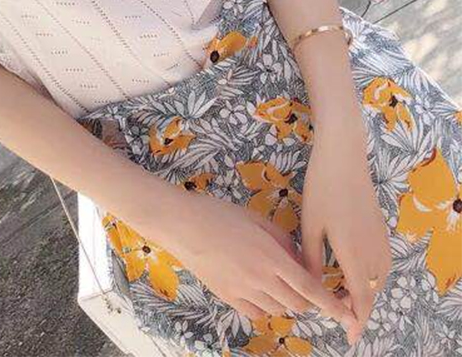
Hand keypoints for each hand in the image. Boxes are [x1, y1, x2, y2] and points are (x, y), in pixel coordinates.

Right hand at [161, 189, 355, 334]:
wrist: (181, 224)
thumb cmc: (218, 213)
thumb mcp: (256, 218)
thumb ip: (282, 240)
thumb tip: (298, 258)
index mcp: (271, 256)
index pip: (311, 288)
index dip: (333, 305)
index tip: (350, 316)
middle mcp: (261, 278)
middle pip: (298, 303)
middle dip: (307, 298)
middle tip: (300, 281)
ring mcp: (243, 291)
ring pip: (278, 310)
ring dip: (285, 300)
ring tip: (274, 279)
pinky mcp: (228, 297)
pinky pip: (256, 313)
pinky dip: (264, 306)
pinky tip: (257, 289)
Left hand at [300, 123, 392, 344]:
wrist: (344, 158)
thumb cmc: (322, 190)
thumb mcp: (311, 227)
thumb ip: (313, 261)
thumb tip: (313, 287)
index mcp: (355, 256)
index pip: (359, 301)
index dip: (354, 321)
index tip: (347, 338)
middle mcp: (374, 254)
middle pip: (370, 293)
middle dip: (356, 308)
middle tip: (336, 316)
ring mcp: (381, 242)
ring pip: (376, 280)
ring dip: (362, 292)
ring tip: (339, 296)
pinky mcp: (381, 232)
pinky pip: (378, 265)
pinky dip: (367, 276)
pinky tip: (350, 272)